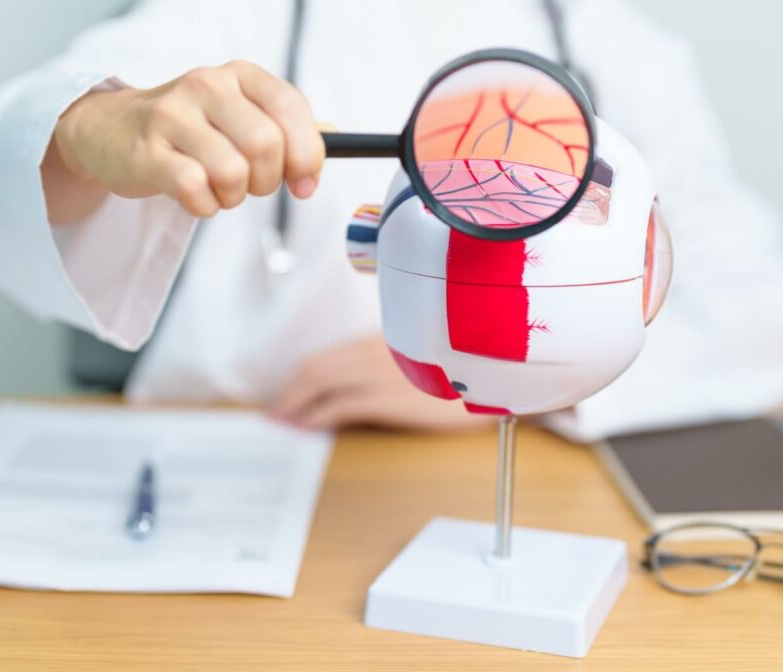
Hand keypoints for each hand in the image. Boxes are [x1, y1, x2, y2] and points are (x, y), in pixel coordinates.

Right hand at [43, 61, 324, 223]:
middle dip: (268, 181)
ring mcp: (173, 117)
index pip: (290, 108)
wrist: (111, 130)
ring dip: (234, 197)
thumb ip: (289, 127)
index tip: (305, 182)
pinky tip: (196, 197)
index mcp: (240, 76)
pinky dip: (205, 206)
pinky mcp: (147, 153)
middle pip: (265, 145)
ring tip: (219, 189)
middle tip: (252, 186)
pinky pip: (196, 192)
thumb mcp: (241, 114)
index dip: (308, 154)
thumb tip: (335, 137)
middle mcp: (207, 86)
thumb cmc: (191, 127)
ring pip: (232, 172)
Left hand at [269, 335, 492, 431]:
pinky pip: (340, 405)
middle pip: (318, 366)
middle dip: (291, 391)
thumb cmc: (476, 370)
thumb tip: (377, 382)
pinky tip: (307, 428)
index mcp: (388, 338)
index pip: (333, 355)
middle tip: (276, 413)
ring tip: (284, 423)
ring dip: (296, 403)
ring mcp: (384, 370)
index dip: (305, 375)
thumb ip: (406, 362)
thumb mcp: (436, 358)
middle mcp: (380, 349)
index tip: (291, 392)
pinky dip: (317, 416)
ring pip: (321, 381)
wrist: (506, 377)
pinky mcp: (392, 395)